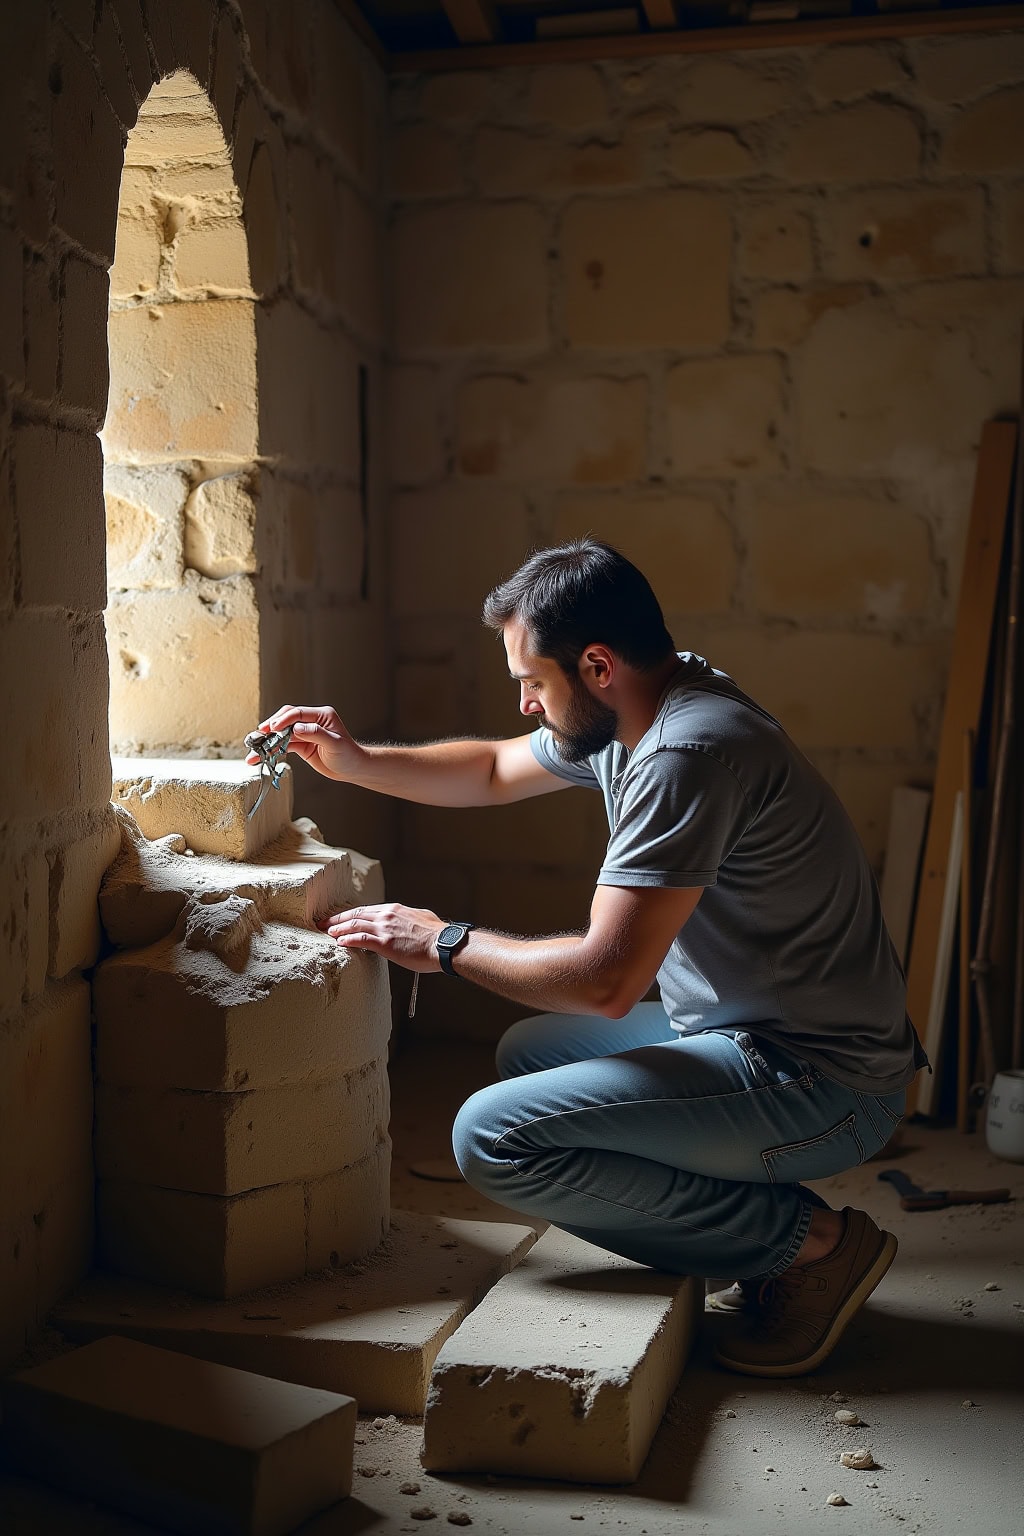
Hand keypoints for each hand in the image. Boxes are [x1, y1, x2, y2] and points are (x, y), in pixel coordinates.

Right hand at [246, 705, 357, 781]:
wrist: (352, 768)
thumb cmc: (348, 754)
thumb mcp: (335, 743)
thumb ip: (316, 734)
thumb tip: (296, 728)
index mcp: (321, 715)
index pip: (298, 713)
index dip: (283, 719)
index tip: (272, 728)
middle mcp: (311, 721)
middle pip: (285, 720)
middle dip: (270, 728)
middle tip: (257, 736)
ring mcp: (304, 733)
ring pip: (281, 734)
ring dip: (267, 742)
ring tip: (253, 751)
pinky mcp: (300, 744)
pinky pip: (283, 745)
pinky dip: (272, 751)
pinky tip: (261, 757)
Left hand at [319, 903, 445, 971]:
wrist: (444, 944)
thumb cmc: (436, 936)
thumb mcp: (421, 919)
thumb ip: (408, 919)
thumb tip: (406, 922)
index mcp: (395, 909)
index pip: (366, 910)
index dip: (350, 914)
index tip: (340, 918)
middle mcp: (387, 915)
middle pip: (356, 914)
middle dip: (337, 919)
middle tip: (324, 923)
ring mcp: (385, 928)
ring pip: (355, 925)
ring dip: (338, 929)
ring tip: (327, 932)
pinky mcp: (385, 943)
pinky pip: (360, 939)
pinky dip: (348, 940)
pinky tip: (340, 943)